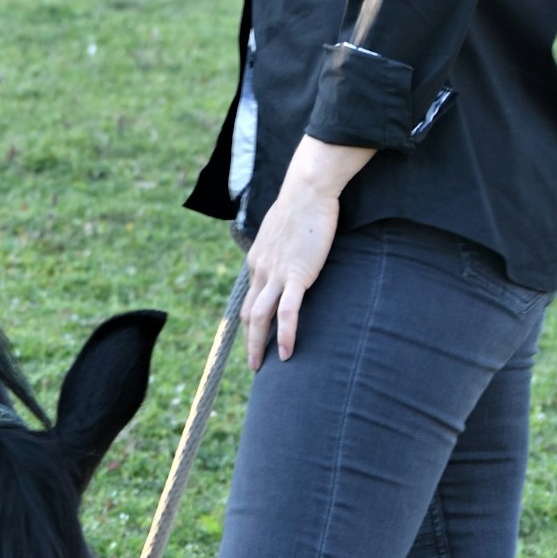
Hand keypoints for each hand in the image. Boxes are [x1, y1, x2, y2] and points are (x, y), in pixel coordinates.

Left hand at [241, 136, 373, 368]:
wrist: (308, 190)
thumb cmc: (302, 206)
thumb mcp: (284, 230)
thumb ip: (282, 247)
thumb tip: (289, 252)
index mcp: (257, 260)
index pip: (249, 297)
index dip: (250, 320)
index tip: (254, 337)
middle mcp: (260, 269)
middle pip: (248, 313)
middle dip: (249, 341)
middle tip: (253, 363)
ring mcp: (277, 273)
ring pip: (261, 317)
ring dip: (259, 345)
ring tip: (262, 367)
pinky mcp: (297, 274)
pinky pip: (288, 312)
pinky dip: (285, 334)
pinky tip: (287, 353)